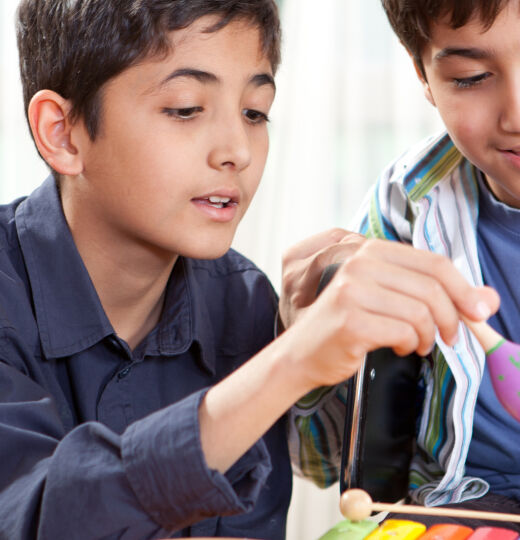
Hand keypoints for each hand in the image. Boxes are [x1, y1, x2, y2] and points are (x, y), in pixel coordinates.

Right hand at [278, 235, 499, 389]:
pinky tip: (399, 347)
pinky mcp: (350, 319)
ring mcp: (351, 291)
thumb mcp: (389, 300)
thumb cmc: (347, 324)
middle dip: (451, 318)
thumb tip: (487, 300)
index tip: (478, 312)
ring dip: (428, 335)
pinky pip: (403, 331)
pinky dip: (409, 344)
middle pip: (431, 288)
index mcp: (370, 251)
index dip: (463, 288)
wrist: (303, 353)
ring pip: (420, 312)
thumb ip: (434, 294)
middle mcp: (359, 265)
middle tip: (449, 337)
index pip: (433, 262)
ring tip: (418, 343)